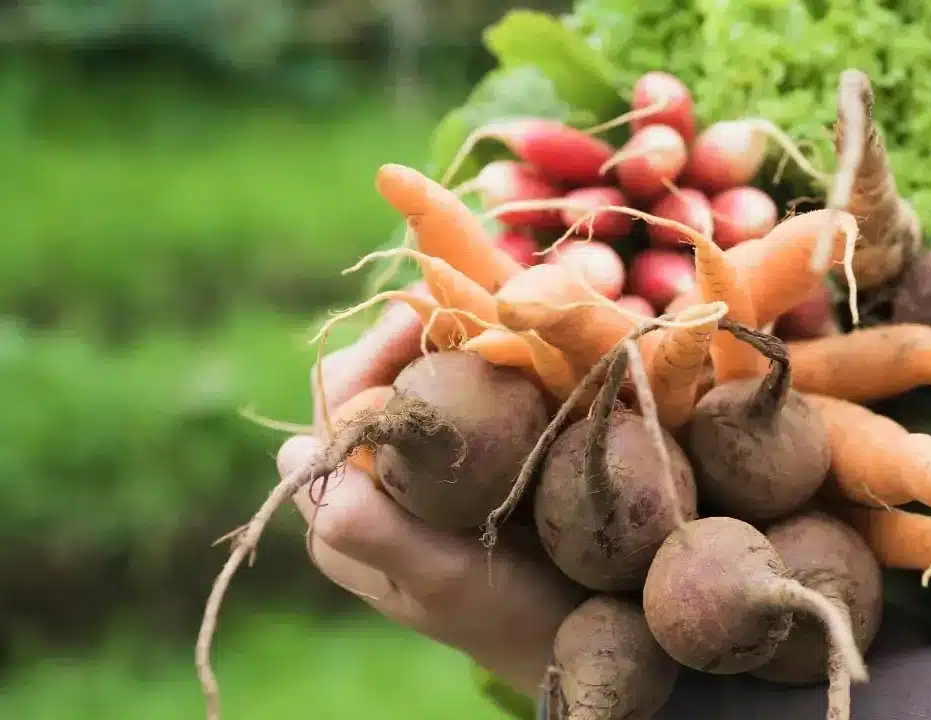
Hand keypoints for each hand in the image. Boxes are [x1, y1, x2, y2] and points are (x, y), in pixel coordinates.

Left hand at [278, 284, 584, 695]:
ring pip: (418, 373)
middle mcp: (366, 477)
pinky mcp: (458, 455)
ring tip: (498, 313)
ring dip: (455, 339)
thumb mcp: (440, 578)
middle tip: (475, 302)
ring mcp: (414, 464)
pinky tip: (518, 346)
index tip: (433, 319)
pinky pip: (460, 389)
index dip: (377, 351)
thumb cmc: (506, 613)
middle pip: (376, 374)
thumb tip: (294, 450)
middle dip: (420, 332)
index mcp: (340, 503)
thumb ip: (368, 528)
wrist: (568, 636)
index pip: (336, 399)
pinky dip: (484, 360)